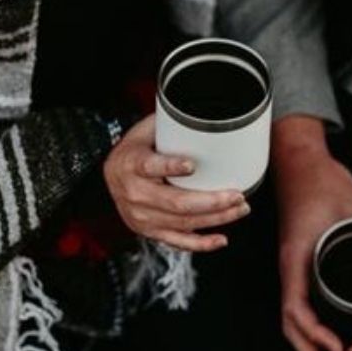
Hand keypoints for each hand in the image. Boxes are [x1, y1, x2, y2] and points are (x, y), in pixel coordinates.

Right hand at [103, 114, 249, 251]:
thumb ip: (171, 122)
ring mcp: (141, 217)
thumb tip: (206, 106)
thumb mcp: (146, 130)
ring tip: (239, 208)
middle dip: (211, 201)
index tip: (191, 165)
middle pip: (176, 202)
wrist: (111, 174)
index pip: (150, 166)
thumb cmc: (136, 149)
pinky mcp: (149, 231)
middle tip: (237, 194)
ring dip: (215, 219)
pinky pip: (177, 242)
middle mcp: (134, 194)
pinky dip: (200, 244)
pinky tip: (220, 239)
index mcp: (131, 164)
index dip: (170, 167)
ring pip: (183, 223)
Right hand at [273, 115, 351, 350]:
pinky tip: (336, 344)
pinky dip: (316, 332)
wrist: (302, 168)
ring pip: (296, 324)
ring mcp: (295, 273)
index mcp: (298, 259)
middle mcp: (292, 271)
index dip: (314, 335)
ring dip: (314, 350)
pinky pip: (304, 310)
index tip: (338, 350)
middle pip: (293, 327)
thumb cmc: (324, 184)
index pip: (296, 309)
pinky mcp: (302, 272)